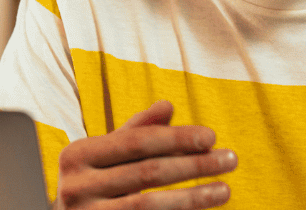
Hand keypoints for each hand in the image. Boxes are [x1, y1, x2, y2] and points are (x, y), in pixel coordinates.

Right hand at [54, 100, 236, 208]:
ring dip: (193, 197)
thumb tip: (168, 106)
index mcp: (77, 154)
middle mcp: (76, 186)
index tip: (211, 136)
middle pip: (147, 173)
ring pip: (148, 205)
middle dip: (194, 165)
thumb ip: (136, 131)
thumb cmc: (91, 183)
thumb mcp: (105, 154)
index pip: (137, 142)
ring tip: (225, 190)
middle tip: (230, 159)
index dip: (176, 138)